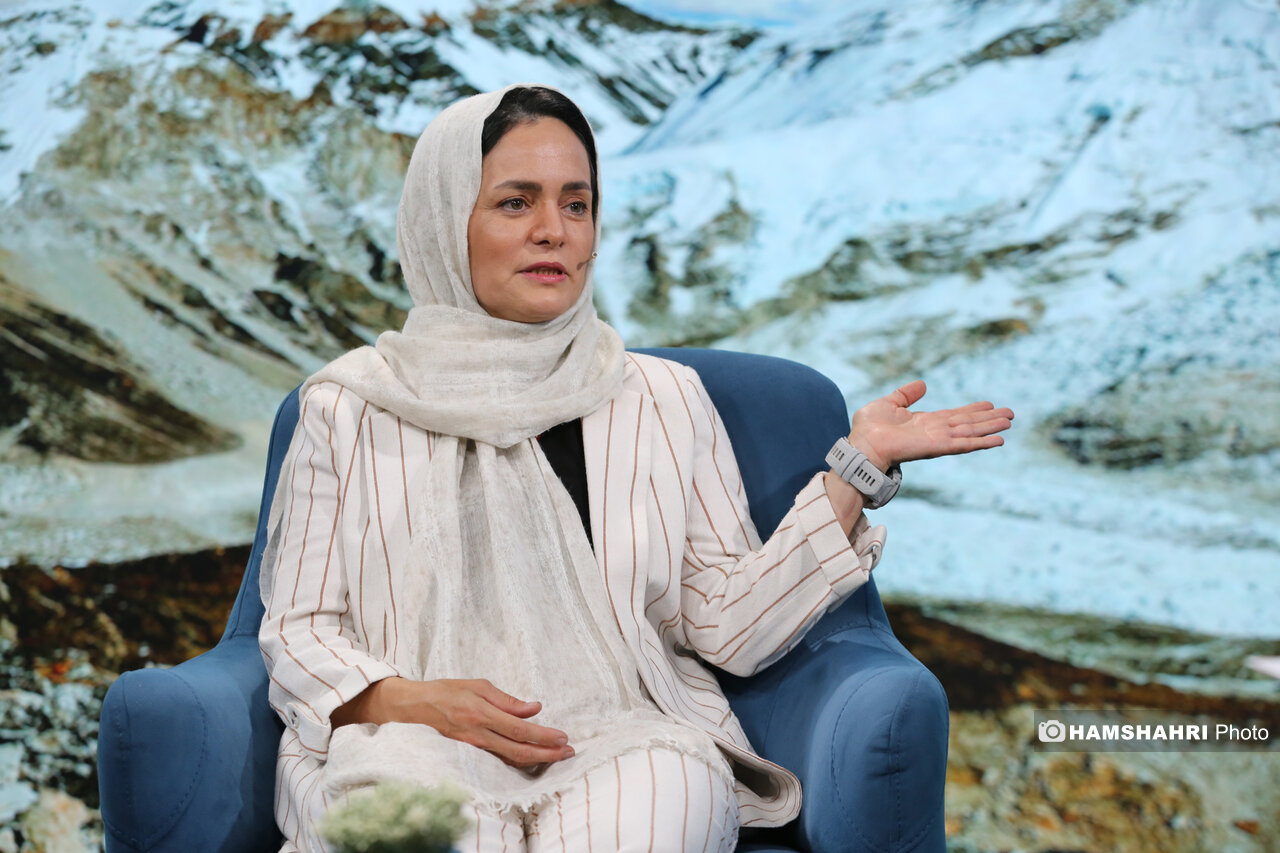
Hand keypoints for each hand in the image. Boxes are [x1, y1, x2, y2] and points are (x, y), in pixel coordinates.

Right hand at [331, 677, 573, 767]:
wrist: (411, 708)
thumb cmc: (445, 692)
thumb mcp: (477, 685)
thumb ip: (507, 700)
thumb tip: (535, 708)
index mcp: (481, 714)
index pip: (520, 730)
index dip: (544, 736)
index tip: (563, 737)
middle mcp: (478, 735)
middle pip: (519, 752)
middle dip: (547, 754)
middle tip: (569, 752)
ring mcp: (472, 748)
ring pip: (510, 760)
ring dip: (537, 759)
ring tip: (557, 756)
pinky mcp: (468, 754)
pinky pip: (498, 760)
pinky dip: (519, 761)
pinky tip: (533, 758)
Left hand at [848, 380, 1012, 469]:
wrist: (863, 444)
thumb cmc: (869, 428)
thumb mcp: (889, 402)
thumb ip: (906, 394)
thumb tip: (922, 384)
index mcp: (925, 422)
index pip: (955, 415)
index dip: (973, 410)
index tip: (990, 404)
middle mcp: (935, 431)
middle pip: (968, 423)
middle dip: (988, 419)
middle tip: (1010, 414)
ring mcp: (938, 439)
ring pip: (971, 432)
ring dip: (990, 427)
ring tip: (1009, 422)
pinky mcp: (937, 447)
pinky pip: (964, 444)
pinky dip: (982, 442)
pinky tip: (998, 440)